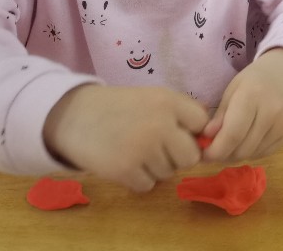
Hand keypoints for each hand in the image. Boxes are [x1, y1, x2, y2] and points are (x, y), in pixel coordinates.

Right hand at [43, 85, 208, 191]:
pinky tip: (124, 162)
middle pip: (190, 157)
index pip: (202, 124)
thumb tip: (208, 138)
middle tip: (156, 147)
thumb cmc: (119, 108)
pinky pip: (148, 185)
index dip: (191, 131)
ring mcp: (143, 149)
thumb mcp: (153, 97)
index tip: (176, 132)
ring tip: (134, 150)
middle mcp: (160, 125)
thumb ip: (180, 113)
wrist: (74, 117)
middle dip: (177, 156)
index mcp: (168, 102)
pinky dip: (138, 179)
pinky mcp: (125, 170)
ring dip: (155, 167)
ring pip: (168, 173)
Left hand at [201, 49, 282, 162]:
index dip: (215, 151)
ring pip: (253, 154)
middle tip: (215, 151)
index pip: (232, 134)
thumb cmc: (255, 79)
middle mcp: (272, 111)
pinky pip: (265, 153)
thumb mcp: (232, 89)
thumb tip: (206, 138)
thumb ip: (220, 115)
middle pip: (242, 149)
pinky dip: (252, 152)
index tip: (204, 154)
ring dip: (237, 154)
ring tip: (231, 144)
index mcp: (252, 95)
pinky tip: (248, 141)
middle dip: (224, 155)